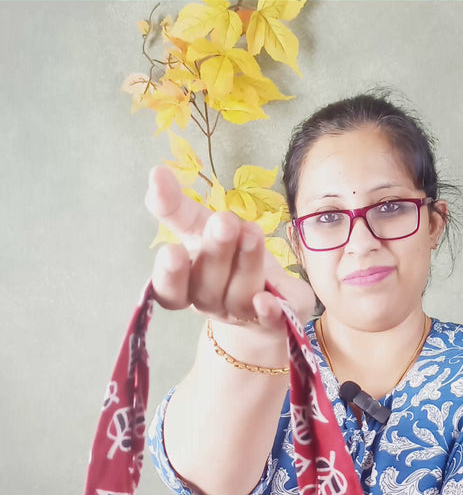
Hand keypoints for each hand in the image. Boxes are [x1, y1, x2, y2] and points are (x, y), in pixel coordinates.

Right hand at [146, 165, 316, 333]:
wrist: (263, 303)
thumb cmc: (226, 256)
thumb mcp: (199, 229)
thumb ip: (176, 207)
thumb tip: (156, 173)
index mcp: (186, 282)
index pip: (169, 284)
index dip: (168, 271)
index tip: (172, 250)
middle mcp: (209, 301)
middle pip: (206, 285)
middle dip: (215, 252)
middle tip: (224, 222)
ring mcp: (241, 313)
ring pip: (239, 294)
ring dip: (245, 263)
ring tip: (252, 232)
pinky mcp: (273, 319)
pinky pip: (271, 320)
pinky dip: (269, 311)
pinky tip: (267, 301)